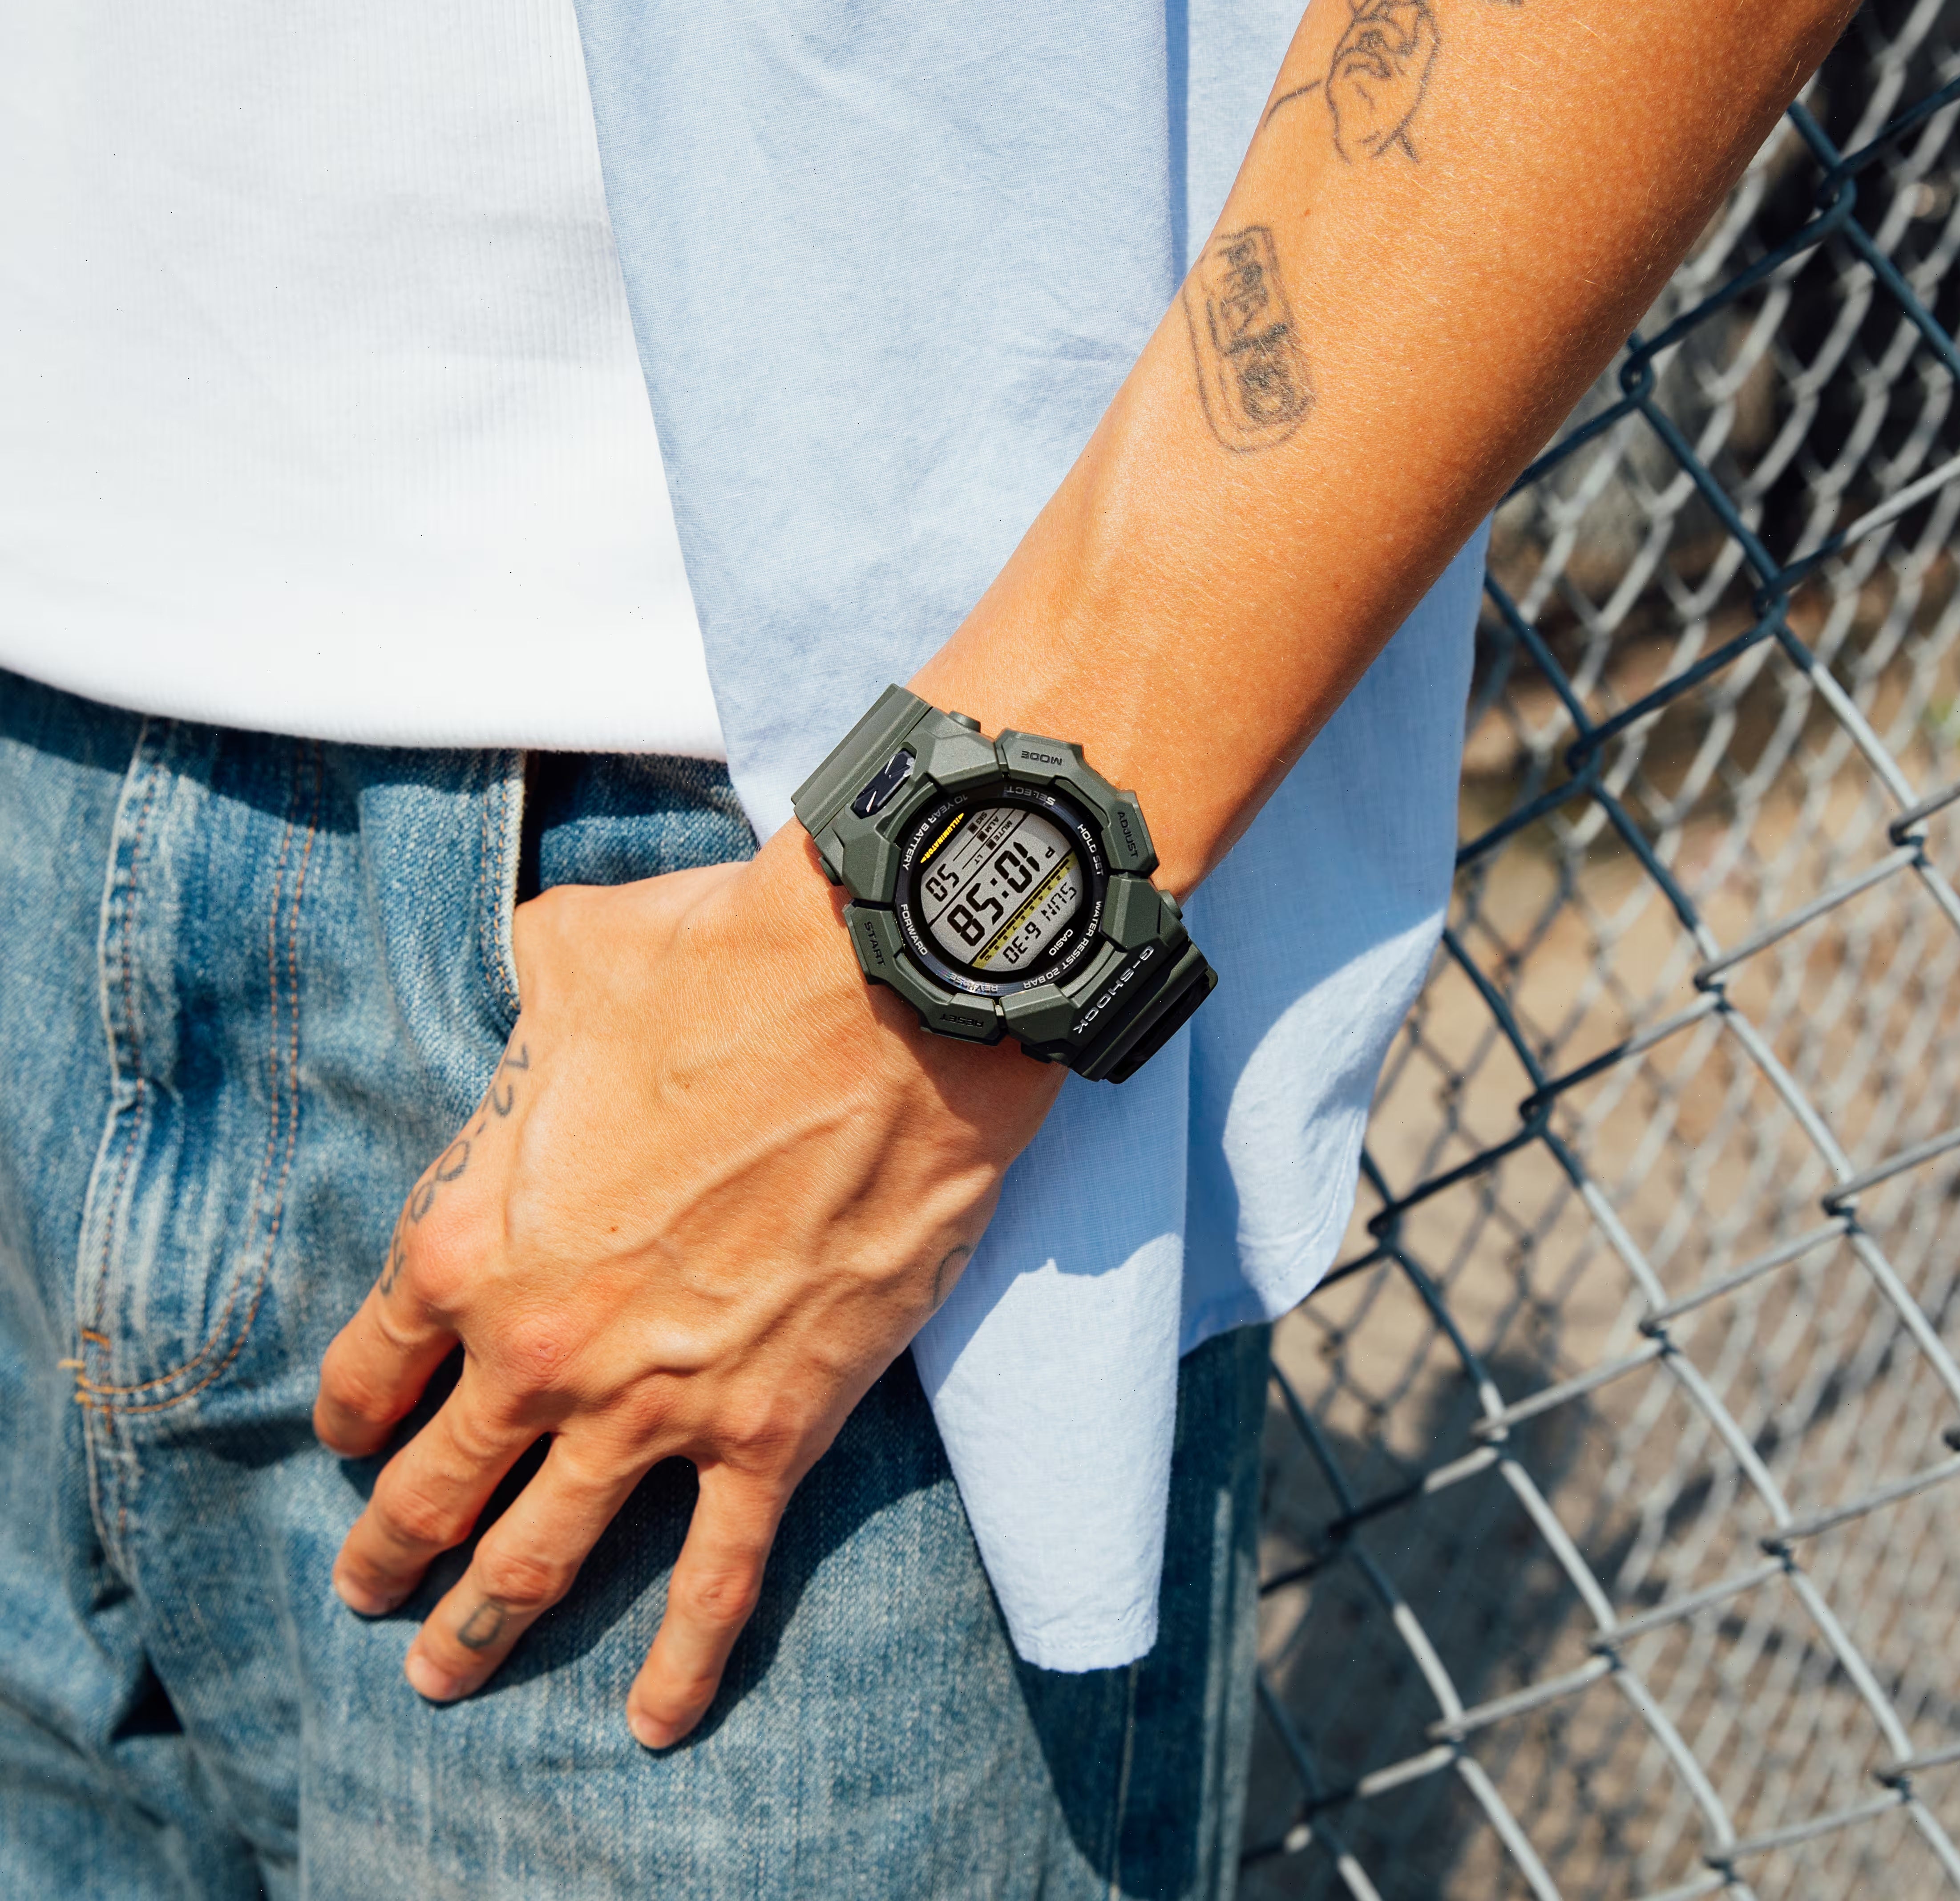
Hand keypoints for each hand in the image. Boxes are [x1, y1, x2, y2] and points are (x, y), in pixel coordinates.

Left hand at [312, 824, 1060, 1746]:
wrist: (887, 1006)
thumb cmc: (727, 965)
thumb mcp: (573, 952)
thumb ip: (523, 997)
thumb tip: (534, 982)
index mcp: (467, 1238)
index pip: (371, 1364)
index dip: (356, 1411)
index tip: (358, 1437)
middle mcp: (537, 1349)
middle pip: (436, 1483)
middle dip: (389, 1546)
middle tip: (368, 1589)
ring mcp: (653, 1407)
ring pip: (541, 1557)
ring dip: (482, 1628)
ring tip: (443, 1675)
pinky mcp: (770, 1433)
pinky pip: (715, 1583)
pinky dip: (681, 1665)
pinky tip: (653, 1724)